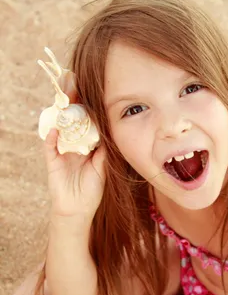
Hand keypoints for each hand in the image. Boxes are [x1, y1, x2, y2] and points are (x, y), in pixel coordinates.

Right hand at [43, 73, 105, 219]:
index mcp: (86, 145)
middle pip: (71, 120)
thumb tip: (110, 130)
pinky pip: (50, 146)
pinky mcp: (52, 161)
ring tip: (63, 99)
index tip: (90, 89)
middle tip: (72, 84)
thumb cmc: (92, 190)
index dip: (87, 107)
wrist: (78, 210)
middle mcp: (73, 145)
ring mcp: (62, 151)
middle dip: (72, 104)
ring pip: (60, 129)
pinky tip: (55, 129)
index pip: (86, 122)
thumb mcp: (104, 167)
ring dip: (61, 115)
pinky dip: (52, 137)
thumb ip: (105, 150)